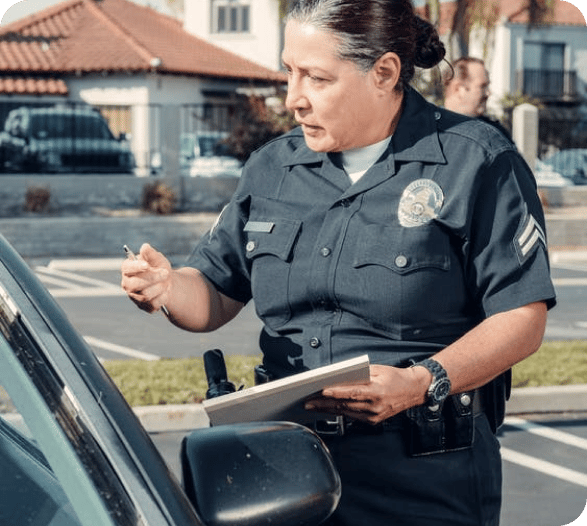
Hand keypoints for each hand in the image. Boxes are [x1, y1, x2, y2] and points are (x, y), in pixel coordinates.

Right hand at [121, 243, 171, 313]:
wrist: (167, 281)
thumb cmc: (158, 267)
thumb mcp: (157, 259)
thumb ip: (151, 254)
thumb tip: (145, 247)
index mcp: (128, 269)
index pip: (127, 268)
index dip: (136, 267)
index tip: (147, 265)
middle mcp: (128, 284)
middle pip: (135, 284)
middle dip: (152, 278)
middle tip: (166, 273)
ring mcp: (134, 296)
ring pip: (145, 295)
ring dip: (159, 287)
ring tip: (167, 282)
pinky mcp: (143, 306)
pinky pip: (153, 305)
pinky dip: (163, 297)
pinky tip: (166, 292)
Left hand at [305, 364, 429, 424]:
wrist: (413, 391)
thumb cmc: (395, 377)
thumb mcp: (377, 370)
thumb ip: (359, 376)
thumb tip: (338, 378)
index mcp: (377, 392)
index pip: (352, 393)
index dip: (335, 393)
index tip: (321, 391)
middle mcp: (375, 407)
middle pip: (345, 405)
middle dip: (324, 403)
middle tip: (308, 401)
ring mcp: (374, 416)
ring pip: (346, 413)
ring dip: (327, 409)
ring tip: (312, 405)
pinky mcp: (373, 421)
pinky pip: (352, 416)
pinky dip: (339, 412)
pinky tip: (327, 409)